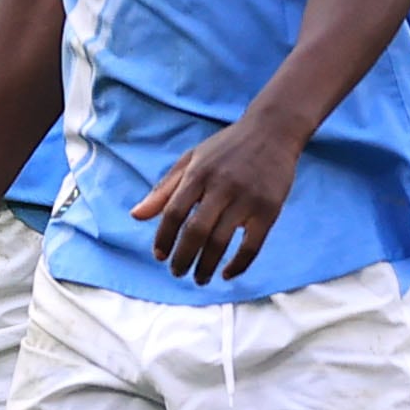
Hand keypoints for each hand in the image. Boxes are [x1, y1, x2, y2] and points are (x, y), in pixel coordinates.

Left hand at [135, 115, 308, 286]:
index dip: (163, 238)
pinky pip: (252, 245)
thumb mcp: (191, 160)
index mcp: (198, 174)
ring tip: (200, 278)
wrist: (273, 130)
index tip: (160, 256)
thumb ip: (164, 189)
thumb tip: (136, 216)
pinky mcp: (269, 209)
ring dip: (207, 266)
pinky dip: (239, 265)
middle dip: (183, 258)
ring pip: (221, 241)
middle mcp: (222, 186)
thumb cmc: (227, 147)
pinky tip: (227, 274)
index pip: (173, 212)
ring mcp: (247, 199)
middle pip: (196, 231)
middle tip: (177, 273)